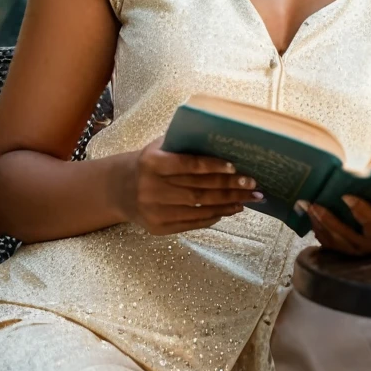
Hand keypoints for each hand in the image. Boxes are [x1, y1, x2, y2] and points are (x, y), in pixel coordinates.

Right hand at [115, 138, 263, 235]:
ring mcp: (154, 210)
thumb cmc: (148, 163)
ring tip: (247, 200)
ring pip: (198, 208)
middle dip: (230, 187)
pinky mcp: (158, 228)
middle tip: (252, 185)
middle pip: (198, 189)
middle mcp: (150, 187)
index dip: (213, 166)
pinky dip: (213, 216)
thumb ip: (184, 144)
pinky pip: (192, 223)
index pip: (188, 165)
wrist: (118, 189)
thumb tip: (222, 142)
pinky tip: (229, 210)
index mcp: (151, 162)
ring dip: (227, 204)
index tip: (236, 166)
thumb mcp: (159, 147)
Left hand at [301, 192, 370, 256]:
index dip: (361, 213)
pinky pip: (333, 247)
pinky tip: (311, 219)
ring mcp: (362, 254)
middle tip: (314, 203)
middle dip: (329, 220)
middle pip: (349, 237)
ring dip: (320, 225)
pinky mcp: (352, 254)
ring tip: (307, 207)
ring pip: (337, 244)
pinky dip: (320, 234)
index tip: (346, 196)